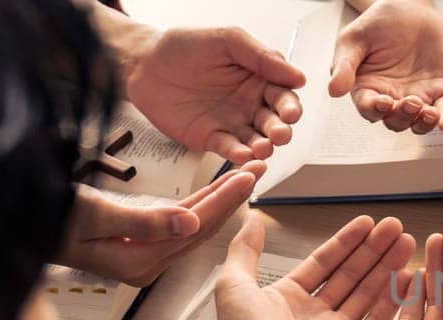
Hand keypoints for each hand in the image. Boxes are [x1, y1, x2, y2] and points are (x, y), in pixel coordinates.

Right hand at [56, 160, 264, 285]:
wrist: (13, 223)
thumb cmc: (44, 218)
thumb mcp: (94, 216)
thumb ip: (144, 222)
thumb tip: (190, 225)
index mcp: (138, 262)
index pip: (195, 229)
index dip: (224, 199)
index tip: (248, 176)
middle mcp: (144, 264)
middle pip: (201, 228)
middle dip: (231, 197)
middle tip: (258, 169)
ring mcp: (140, 255)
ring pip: (192, 225)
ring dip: (219, 199)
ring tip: (245, 175)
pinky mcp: (134, 244)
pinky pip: (176, 223)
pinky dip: (198, 204)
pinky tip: (213, 192)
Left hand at [122, 27, 306, 162]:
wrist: (144, 63)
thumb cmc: (185, 46)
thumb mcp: (227, 40)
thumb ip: (261, 57)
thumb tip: (298, 77)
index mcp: (259, 79)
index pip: (284, 96)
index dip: (290, 106)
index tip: (290, 113)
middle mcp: (250, 104)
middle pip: (274, 122)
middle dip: (280, 130)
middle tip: (280, 134)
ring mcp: (232, 123)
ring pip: (256, 140)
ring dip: (263, 147)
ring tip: (263, 149)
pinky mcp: (211, 139)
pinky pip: (230, 149)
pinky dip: (239, 154)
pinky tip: (244, 155)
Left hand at [215, 211, 417, 319]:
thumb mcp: (234, 283)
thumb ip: (246, 250)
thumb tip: (252, 220)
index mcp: (290, 296)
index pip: (325, 262)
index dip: (346, 241)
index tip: (367, 222)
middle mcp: (316, 313)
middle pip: (352, 273)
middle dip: (374, 249)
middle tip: (395, 226)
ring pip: (368, 292)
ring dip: (387, 266)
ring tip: (407, 241)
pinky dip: (394, 299)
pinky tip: (408, 277)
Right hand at [329, 0, 442, 133]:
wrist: (412, 8)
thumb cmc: (380, 24)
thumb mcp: (354, 39)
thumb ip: (344, 65)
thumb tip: (334, 90)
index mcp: (370, 89)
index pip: (370, 109)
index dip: (376, 110)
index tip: (383, 101)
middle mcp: (394, 98)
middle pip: (396, 121)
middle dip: (402, 117)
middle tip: (409, 102)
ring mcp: (420, 97)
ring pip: (420, 123)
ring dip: (423, 123)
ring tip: (428, 112)